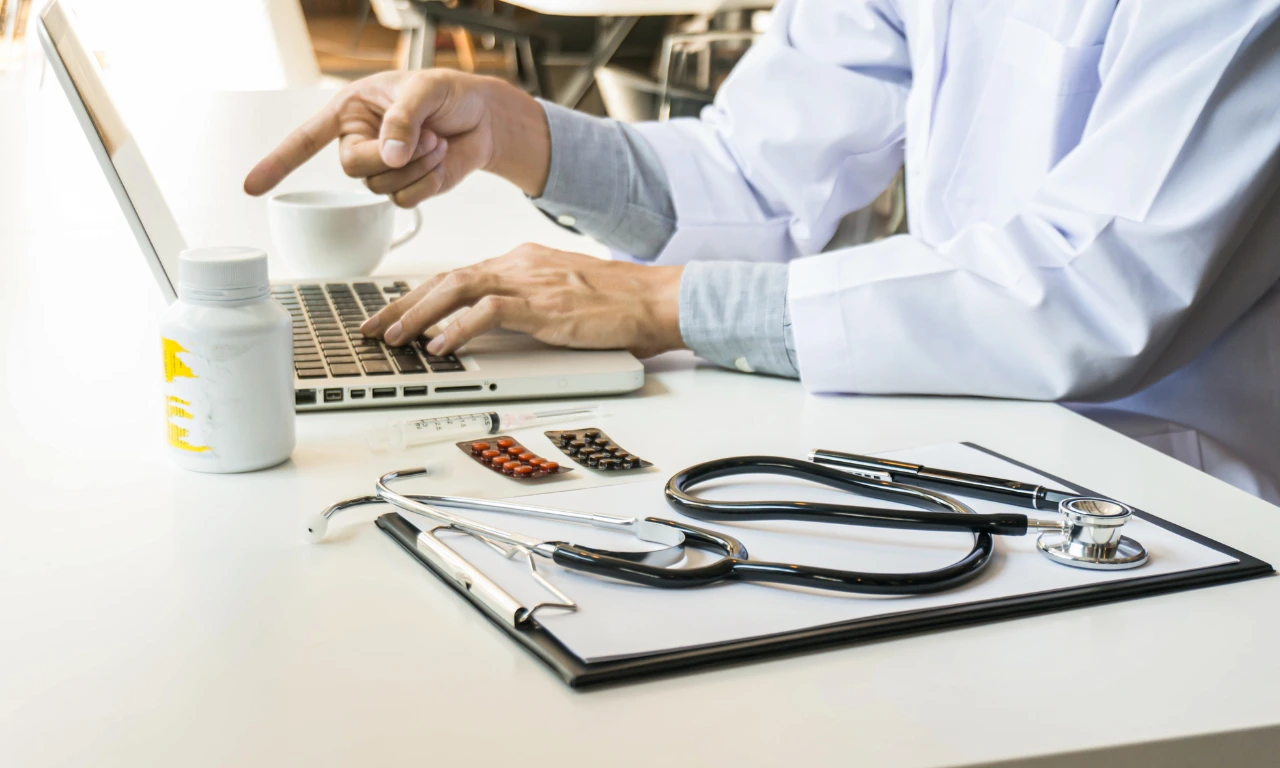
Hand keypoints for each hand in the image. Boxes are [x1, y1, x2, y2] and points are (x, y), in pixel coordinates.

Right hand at [243, 70, 550, 204]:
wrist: (483, 118)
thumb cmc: (449, 94)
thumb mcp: (424, 91)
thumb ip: (402, 119)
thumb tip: (389, 156)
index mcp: (350, 112)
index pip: (305, 139)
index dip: (278, 162)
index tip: (251, 187)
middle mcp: (360, 143)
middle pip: (354, 168)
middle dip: (392, 155)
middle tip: (426, 135)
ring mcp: (383, 169)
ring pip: (382, 187)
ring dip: (417, 165)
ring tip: (437, 141)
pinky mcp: (407, 188)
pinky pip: (405, 200)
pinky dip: (428, 182)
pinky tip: (441, 159)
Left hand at [362, 245, 686, 358]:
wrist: (655, 299)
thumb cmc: (618, 304)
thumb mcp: (561, 297)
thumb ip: (525, 304)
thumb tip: (489, 326)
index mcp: (522, 261)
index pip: (458, 275)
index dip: (420, 296)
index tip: (394, 315)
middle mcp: (519, 264)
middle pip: (446, 279)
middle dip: (403, 305)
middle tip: (372, 328)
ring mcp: (530, 281)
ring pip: (457, 289)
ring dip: (419, 316)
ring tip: (394, 339)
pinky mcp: (542, 304)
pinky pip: (488, 312)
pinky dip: (458, 328)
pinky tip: (440, 346)